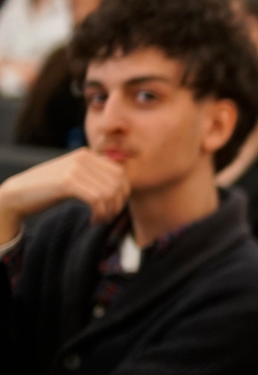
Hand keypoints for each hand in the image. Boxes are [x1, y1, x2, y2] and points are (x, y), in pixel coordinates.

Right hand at [0, 149, 129, 243]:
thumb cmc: (48, 189)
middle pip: (118, 183)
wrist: (18, 193)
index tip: (113, 208)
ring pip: (109, 192)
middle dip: (118, 203)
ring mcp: (74, 168)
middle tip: (107, 216)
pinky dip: (99, 213)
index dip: (123, 193)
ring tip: (99, 219)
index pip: (120, 173)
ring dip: (109, 211)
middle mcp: (82, 157)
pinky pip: (97, 199)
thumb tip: (122, 188)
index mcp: (86, 154)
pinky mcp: (66, 182)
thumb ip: (94, 176)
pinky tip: (92, 219)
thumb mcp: (74, 177)